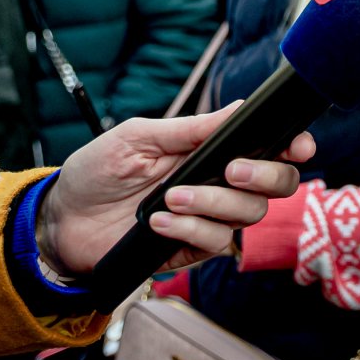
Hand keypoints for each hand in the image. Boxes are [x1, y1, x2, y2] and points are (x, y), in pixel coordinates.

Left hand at [39, 104, 316, 276]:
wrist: (62, 220)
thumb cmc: (98, 171)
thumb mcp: (139, 137)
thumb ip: (191, 129)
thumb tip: (239, 109)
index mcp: (213, 151)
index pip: (270, 148)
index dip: (293, 146)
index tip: (297, 145)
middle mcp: (220, 185)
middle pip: (277, 185)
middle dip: (264, 175)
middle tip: (231, 169)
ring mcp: (208, 218)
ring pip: (248, 216)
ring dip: (213, 204)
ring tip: (171, 198)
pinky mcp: (191, 250)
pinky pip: (214, 243)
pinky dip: (189, 231)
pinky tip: (158, 223)